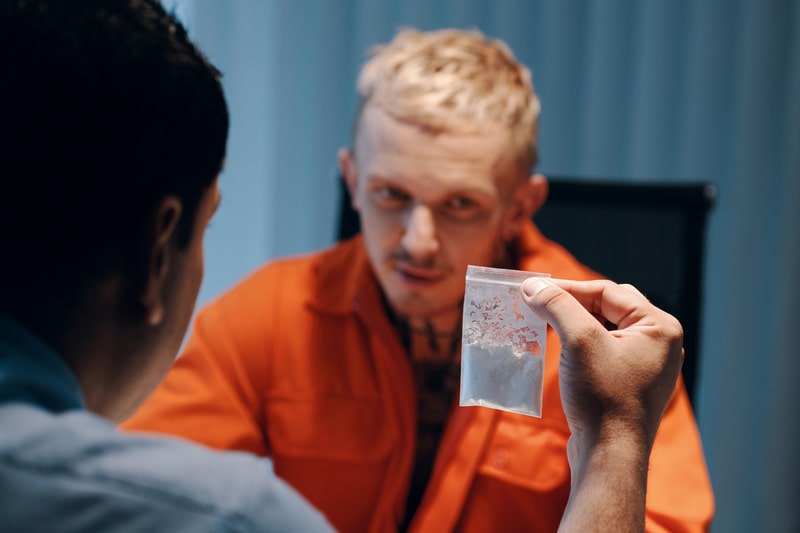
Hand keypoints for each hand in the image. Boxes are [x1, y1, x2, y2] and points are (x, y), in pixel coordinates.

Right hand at [521, 278, 683, 530]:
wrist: (609, 456)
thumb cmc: (602, 397)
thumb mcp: (578, 341)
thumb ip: (557, 305)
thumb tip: (531, 284)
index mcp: (660, 327)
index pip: (608, 291)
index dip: (568, 288)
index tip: (533, 291)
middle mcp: (661, 343)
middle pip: (609, 307)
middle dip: (572, 304)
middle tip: (540, 305)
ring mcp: (648, 366)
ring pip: (605, 329)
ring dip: (574, 324)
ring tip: (545, 325)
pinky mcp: (631, 384)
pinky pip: (604, 351)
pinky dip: (580, 345)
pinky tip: (560, 350)